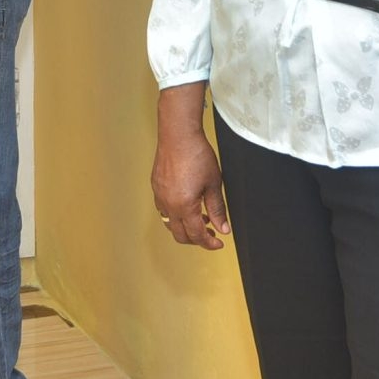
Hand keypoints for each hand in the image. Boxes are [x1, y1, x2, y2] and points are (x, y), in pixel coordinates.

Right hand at [153, 84, 229, 250]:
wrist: (179, 135)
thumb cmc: (197, 155)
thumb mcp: (214, 184)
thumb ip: (217, 209)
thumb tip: (223, 228)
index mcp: (185, 206)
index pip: (197, 235)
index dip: (209, 243)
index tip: (219, 242)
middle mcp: (169, 204)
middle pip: (180, 234)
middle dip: (197, 239)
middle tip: (211, 235)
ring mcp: (159, 195)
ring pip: (169, 223)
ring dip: (184, 227)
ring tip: (200, 220)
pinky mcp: (155, 186)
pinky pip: (163, 209)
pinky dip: (174, 214)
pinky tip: (185, 206)